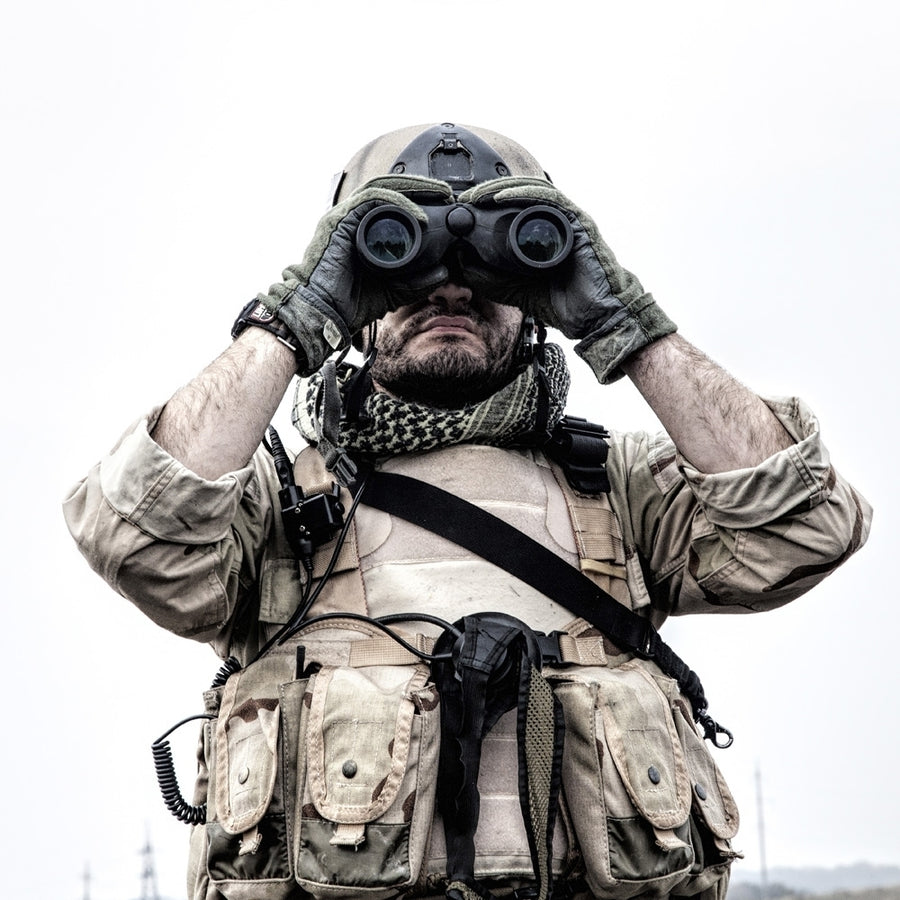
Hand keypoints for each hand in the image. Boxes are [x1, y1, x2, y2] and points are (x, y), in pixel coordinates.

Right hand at [260, 175, 453, 373]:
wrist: (325, 314)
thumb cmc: (350, 303)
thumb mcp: (393, 291)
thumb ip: (416, 282)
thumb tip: (443, 272)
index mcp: (364, 233)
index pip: (393, 206)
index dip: (418, 200)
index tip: (444, 205)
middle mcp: (354, 221)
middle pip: (389, 191)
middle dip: (419, 187)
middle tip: (445, 193)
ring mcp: (345, 218)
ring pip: (381, 189)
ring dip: (412, 188)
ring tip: (437, 194)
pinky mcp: (340, 221)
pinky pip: (371, 200)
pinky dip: (397, 202)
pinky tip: (417, 213)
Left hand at [458, 177, 676, 383]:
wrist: (596, 318)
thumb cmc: (566, 304)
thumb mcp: (517, 291)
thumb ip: (492, 280)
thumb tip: (462, 264)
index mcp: (542, 236)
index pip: (513, 209)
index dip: (488, 203)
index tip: (463, 208)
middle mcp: (555, 224)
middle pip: (520, 195)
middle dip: (490, 192)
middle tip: (466, 198)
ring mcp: (568, 221)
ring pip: (532, 191)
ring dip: (503, 189)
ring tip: (479, 195)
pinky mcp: (578, 224)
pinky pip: (549, 200)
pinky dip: (524, 195)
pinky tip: (502, 198)